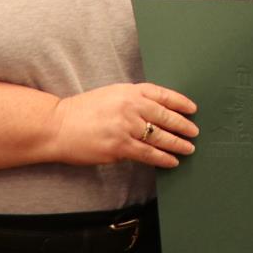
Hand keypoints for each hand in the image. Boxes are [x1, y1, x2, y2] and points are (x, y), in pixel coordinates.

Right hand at [49, 82, 197, 167]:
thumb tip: (155, 113)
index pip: (162, 95)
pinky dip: (163, 158)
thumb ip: (132, 100)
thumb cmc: (82, 111)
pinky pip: (148, 154)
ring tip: (188, 148)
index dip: (180, 102)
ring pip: (160, 137)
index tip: (192, 109)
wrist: (58, 125)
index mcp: (129, 91)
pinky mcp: (120, 146)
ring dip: (178, 144)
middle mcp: (130, 106)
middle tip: (194, 132)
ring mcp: (126, 127)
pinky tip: (172, 161)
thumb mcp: (110, 95)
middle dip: (183, 125)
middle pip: (166, 117)